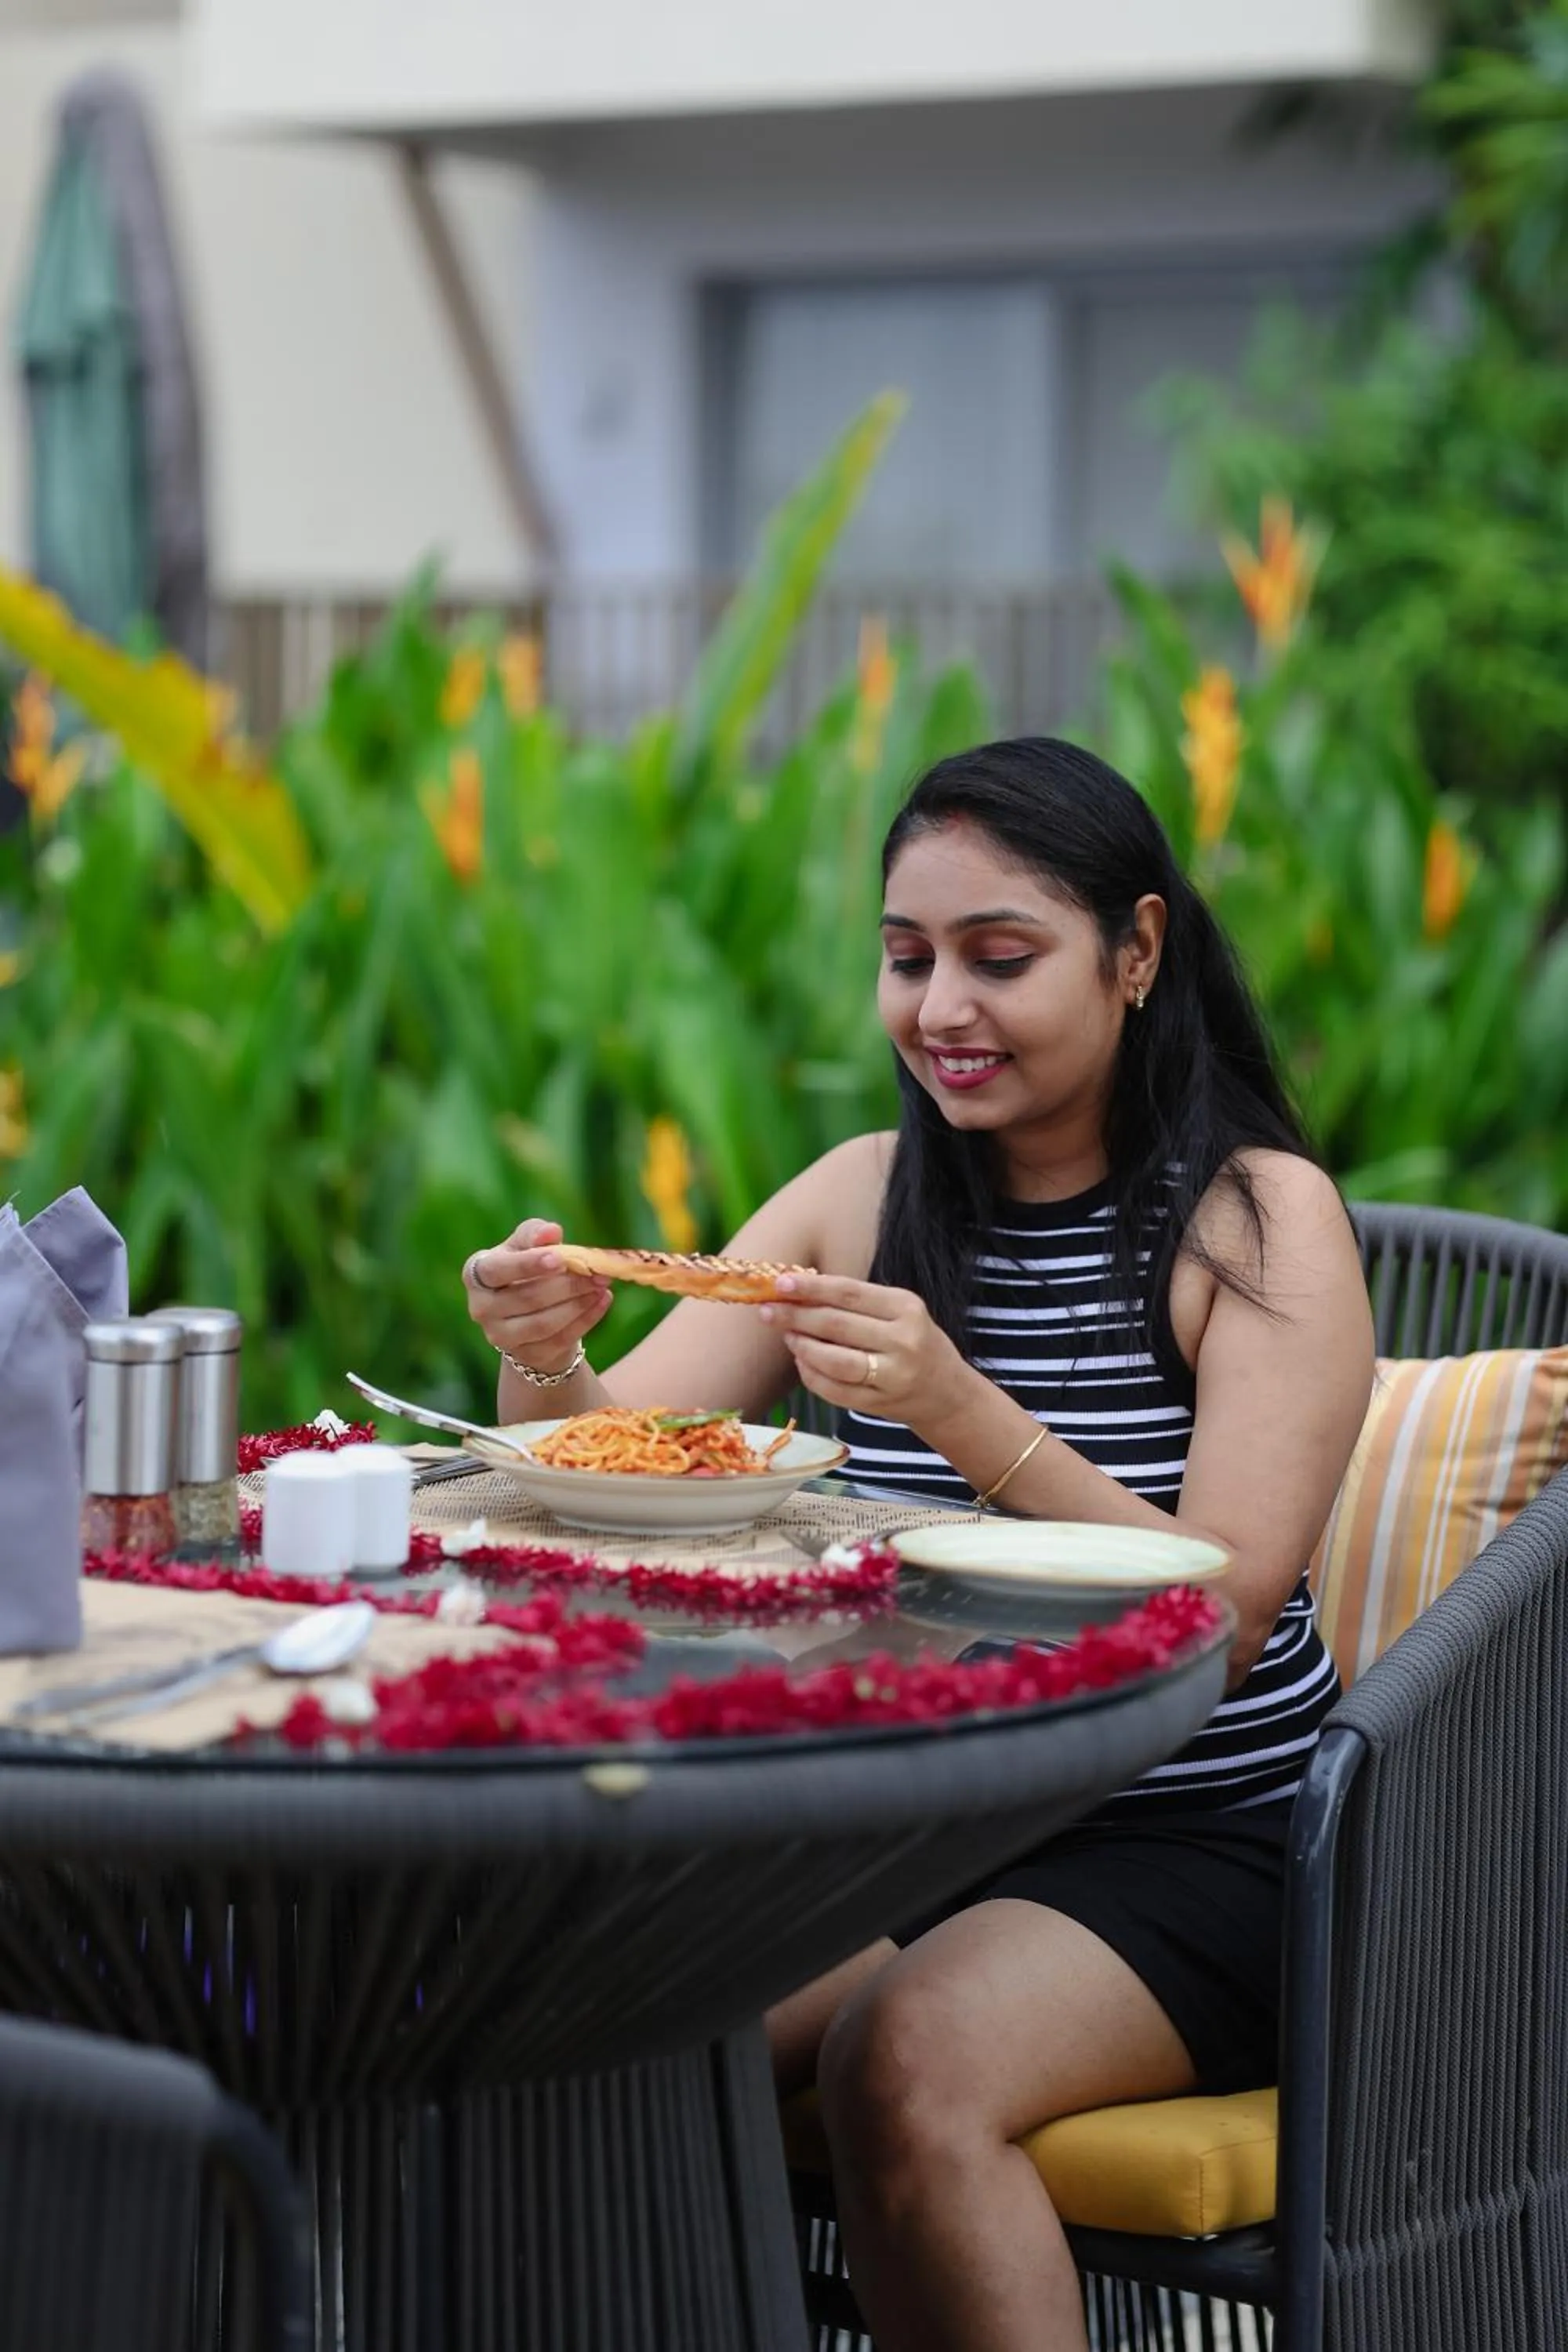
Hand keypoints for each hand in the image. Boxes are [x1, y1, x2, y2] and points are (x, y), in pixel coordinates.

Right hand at [462, 1220, 611, 1374]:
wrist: (529, 1312)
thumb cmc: (526, 1268)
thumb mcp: (526, 1245)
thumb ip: (535, 1234)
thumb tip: (551, 1231)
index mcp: (476, 1273)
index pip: (498, 1270)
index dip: (528, 1264)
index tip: (559, 1258)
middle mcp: (481, 1307)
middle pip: (527, 1298)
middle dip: (567, 1284)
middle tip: (598, 1272)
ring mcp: (500, 1336)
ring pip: (544, 1323)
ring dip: (579, 1304)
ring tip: (602, 1286)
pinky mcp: (525, 1354)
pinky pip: (559, 1340)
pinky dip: (585, 1320)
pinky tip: (602, 1301)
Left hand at [760, 1272, 970, 1426]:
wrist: (948, 1394)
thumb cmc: (915, 1343)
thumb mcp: (899, 1313)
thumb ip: (856, 1302)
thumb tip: (797, 1290)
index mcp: (906, 1307)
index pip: (849, 1293)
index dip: (811, 1288)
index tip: (780, 1283)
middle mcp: (903, 1340)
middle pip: (837, 1325)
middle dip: (796, 1316)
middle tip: (767, 1311)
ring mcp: (893, 1375)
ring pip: (834, 1360)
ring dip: (802, 1347)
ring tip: (787, 1336)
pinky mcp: (880, 1404)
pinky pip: (834, 1390)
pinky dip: (811, 1375)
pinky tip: (802, 1362)